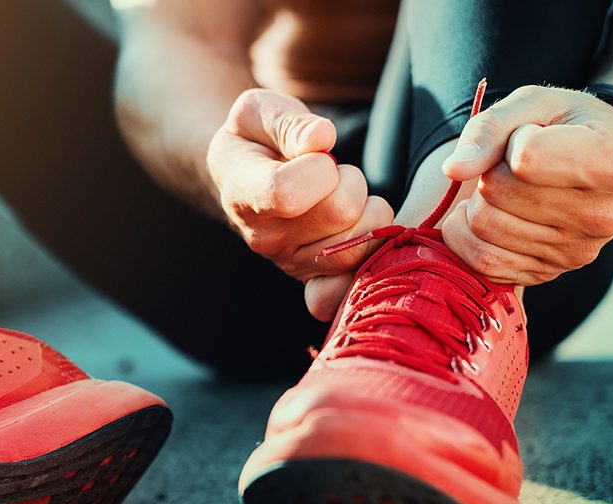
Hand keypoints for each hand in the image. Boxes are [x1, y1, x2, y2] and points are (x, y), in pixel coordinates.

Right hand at [207, 88, 393, 319]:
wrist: (244, 175)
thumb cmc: (254, 138)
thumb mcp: (257, 111)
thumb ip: (287, 122)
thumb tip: (322, 138)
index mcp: (243, 193)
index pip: (288, 193)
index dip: (318, 166)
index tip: (316, 152)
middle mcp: (265, 237)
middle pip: (340, 213)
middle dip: (351, 181)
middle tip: (333, 171)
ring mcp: (290, 262)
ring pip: (359, 243)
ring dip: (367, 211)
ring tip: (342, 195)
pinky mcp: (314, 278)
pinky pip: (352, 284)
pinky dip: (368, 258)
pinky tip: (358, 230)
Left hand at [440, 85, 612, 284]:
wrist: (600, 162)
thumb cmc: (563, 125)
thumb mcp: (532, 104)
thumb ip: (488, 129)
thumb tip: (452, 170)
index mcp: (611, 163)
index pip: (524, 158)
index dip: (512, 141)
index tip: (532, 135)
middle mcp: (601, 216)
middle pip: (497, 193)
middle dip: (492, 171)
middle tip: (513, 164)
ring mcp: (575, 253)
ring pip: (484, 227)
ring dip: (480, 201)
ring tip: (506, 187)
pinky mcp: (548, 274)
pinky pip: (483, 262)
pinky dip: (468, 234)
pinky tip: (488, 213)